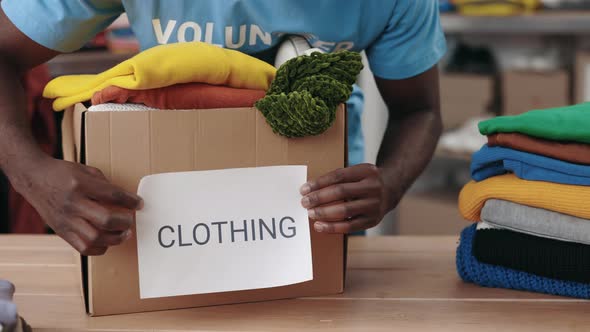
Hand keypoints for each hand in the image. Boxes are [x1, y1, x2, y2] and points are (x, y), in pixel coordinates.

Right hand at [13, 157, 142, 255]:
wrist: (33, 178)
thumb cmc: (62, 173)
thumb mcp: (86, 170)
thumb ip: (105, 185)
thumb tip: (125, 200)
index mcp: (80, 185)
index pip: (112, 195)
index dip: (130, 201)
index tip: (139, 203)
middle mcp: (73, 204)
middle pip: (105, 220)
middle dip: (124, 222)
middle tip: (130, 221)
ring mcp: (66, 220)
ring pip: (94, 238)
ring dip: (115, 238)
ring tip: (124, 233)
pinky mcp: (61, 231)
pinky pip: (83, 247)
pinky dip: (99, 248)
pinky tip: (107, 241)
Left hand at [300, 163, 391, 233]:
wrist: (390, 190)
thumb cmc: (364, 181)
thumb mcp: (356, 172)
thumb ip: (337, 179)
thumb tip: (310, 190)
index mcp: (367, 171)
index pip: (338, 176)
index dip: (319, 183)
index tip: (303, 189)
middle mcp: (373, 187)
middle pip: (341, 192)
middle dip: (319, 198)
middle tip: (304, 202)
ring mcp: (375, 205)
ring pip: (345, 210)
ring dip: (324, 213)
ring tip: (310, 214)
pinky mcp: (373, 220)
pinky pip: (349, 226)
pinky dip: (332, 227)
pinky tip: (319, 226)